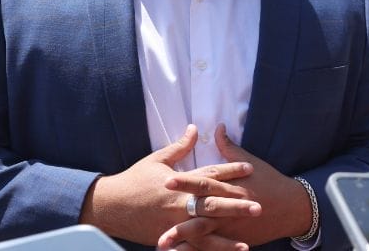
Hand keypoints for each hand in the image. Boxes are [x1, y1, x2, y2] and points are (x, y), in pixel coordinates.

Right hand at [79, 125, 257, 244]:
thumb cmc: (134, 181)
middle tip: (259, 206)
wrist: (109, 206)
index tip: (251, 169)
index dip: (231, 170)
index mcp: (180, 183)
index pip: (210, 174)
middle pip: (213, 204)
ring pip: (203, 232)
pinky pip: (190, 247)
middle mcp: (179, 204)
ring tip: (246, 245)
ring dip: (225, 238)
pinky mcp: (167, 237)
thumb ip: (180, 147)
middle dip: (236, 206)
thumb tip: (195, 128)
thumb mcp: (157, 160)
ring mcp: (173, 223)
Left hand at [158, 125, 311, 249]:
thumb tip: (217, 128)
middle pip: (200, 211)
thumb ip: (229, 148)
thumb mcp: (251, 162)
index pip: (203, 182)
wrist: (292, 207)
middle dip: (178, 216)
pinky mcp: (236, 238)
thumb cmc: (270, 182)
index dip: (185, 182)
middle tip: (156, 218)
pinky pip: (213, 247)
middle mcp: (228, 207)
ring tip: (161, 243)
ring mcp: (231, 225)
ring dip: (182, 239)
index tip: (166, 180)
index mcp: (230, 186)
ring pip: (203, 233)